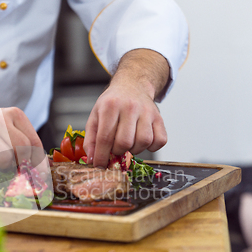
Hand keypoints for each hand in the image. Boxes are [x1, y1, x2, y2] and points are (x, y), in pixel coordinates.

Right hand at [0, 107, 44, 173]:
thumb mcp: (6, 126)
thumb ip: (22, 142)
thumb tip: (40, 168)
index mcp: (14, 114)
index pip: (34, 141)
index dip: (38, 160)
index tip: (40, 173)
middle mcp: (0, 120)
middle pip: (22, 149)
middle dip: (21, 162)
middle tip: (14, 165)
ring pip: (6, 159)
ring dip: (2, 166)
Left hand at [83, 49, 169, 167]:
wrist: (132, 86)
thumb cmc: (111, 104)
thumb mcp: (95, 117)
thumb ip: (91, 139)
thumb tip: (92, 160)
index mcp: (110, 106)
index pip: (105, 138)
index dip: (101, 156)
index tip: (99, 165)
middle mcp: (130, 107)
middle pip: (124, 142)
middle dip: (118, 151)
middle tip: (115, 148)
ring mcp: (147, 112)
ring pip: (143, 142)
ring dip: (134, 150)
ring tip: (128, 143)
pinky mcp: (159, 117)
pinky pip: (160, 141)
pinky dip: (151, 147)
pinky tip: (141, 141)